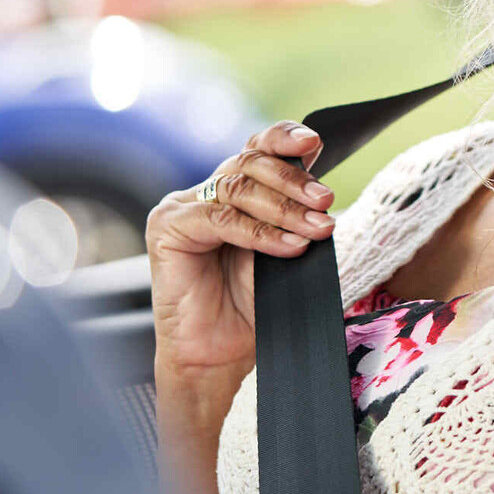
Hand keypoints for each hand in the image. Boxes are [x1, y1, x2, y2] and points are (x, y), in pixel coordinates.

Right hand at [147, 121, 335, 378]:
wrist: (220, 355)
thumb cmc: (255, 306)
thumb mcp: (286, 251)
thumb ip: (297, 218)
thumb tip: (325, 195)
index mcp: (235, 191)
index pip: (258, 148)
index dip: (284, 138)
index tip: (314, 142)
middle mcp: (207, 193)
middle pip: (251, 161)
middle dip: (294, 180)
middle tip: (325, 200)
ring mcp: (183, 207)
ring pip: (239, 187)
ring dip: (284, 207)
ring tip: (316, 228)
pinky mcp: (168, 228)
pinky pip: (221, 218)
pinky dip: (260, 232)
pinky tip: (289, 246)